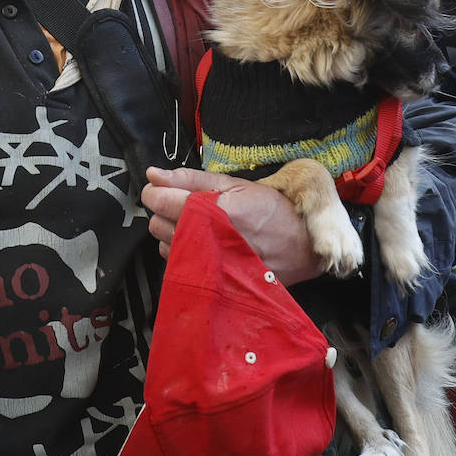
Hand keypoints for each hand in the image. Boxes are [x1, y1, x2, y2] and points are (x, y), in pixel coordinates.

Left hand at [142, 167, 323, 285]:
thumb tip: (153, 174)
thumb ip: (190, 178)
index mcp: (213, 211)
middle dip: (165, 212)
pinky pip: (180, 265)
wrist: (302, 247)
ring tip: (199, 225)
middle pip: (157, 224)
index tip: (160, 189)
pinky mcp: (212, 281)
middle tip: (186, 205)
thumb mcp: (234, 184)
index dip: (155, 192)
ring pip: (165, 247)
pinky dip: (185, 252)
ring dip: (173, 233)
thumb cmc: (271, 210)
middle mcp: (208, 240)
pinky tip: (204, 243)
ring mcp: (209, 264)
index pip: (160, 201)